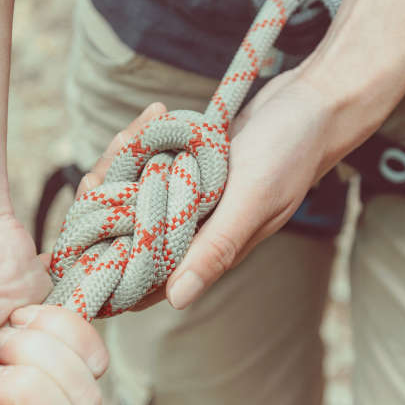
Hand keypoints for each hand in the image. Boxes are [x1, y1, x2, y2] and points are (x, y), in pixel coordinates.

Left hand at [79, 74, 339, 311]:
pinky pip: (152, 164)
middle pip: (131, 233)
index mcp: (212, 249)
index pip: (149, 277)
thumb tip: (177, 301)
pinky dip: (144, 143)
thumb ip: (217, 247)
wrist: (316, 103)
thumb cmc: (290, 152)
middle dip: (108, 203)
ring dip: (123, 164)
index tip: (87, 235)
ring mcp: (193, 197)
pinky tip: (154, 117)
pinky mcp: (192, 168)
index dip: (112, 264)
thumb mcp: (252, 200)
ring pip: (136, 195)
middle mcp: (199, 228)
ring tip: (132, 132)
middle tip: (102, 172)